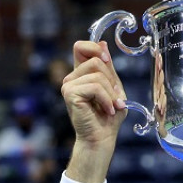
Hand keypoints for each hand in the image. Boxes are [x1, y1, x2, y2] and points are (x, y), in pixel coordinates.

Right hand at [62, 40, 127, 182]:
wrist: (101, 138)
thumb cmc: (109, 116)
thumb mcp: (114, 88)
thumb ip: (108, 68)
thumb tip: (103, 43)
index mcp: (80, 74)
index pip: (80, 46)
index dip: (94, 48)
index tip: (107, 60)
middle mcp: (71, 78)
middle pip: (96, 60)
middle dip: (111, 80)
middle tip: (115, 98)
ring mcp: (68, 85)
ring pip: (98, 74)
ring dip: (110, 93)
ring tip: (112, 107)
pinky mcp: (69, 94)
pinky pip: (95, 87)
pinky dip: (106, 99)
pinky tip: (108, 110)